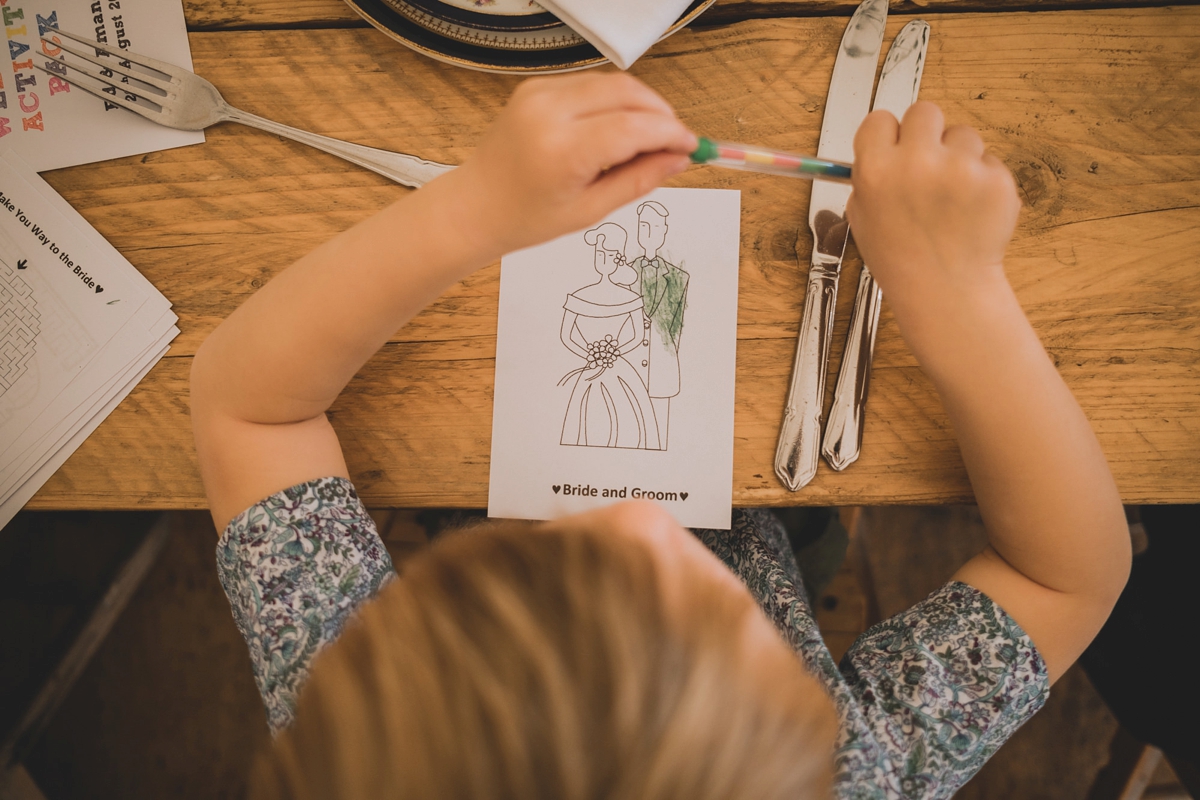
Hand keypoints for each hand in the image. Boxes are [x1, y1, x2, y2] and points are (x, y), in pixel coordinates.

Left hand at [442, 73, 696, 259]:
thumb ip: (638, 180)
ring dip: (639, 105)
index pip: (633, 127)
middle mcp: (549, 112)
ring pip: (611, 84)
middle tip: (676, 141)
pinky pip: (589, 85)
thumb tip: (678, 159)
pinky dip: (613, 101)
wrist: (475, 206)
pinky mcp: (535, 87)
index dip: (670, 134)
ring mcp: (539, 94)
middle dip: (660, 113)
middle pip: (627, 93)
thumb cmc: (526, 217)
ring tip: (648, 139)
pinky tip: (617, 129)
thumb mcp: (590, 210)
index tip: (691, 146)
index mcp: (561, 150)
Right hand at [845, 102, 1020, 315]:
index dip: (888, 137)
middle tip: (927, 164)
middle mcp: (916, 163)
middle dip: (926, 135)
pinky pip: (989, 160)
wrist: (945, 288)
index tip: (894, 149)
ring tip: (951, 195)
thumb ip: (869, 177)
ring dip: (958, 155)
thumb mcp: (862, 218)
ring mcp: (960, 169)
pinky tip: (970, 209)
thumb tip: (880, 147)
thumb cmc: (901, 258)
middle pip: (924, 112)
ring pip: (962, 134)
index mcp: (876, 171)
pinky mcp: (995, 178)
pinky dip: (982, 180)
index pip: (880, 120)